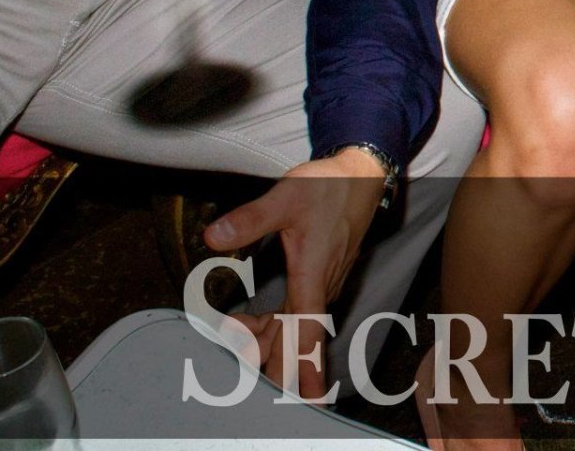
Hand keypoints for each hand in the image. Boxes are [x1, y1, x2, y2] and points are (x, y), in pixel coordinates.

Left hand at [202, 147, 388, 398]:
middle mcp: (322, 286)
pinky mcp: (320, 277)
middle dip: (273, 360)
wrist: (361, 175)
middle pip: (298, 338)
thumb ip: (250, 219)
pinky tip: (251, 323)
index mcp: (314, 275)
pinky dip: (274, 324)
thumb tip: (213, 237)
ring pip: (295, 326)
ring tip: (234, 338)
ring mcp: (323, 283)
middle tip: (245, 377)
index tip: (309, 399)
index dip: (305, 367)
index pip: (308, 331)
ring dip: (267, 339)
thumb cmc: (329, 187)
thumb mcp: (286, 196)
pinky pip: (297, 313)